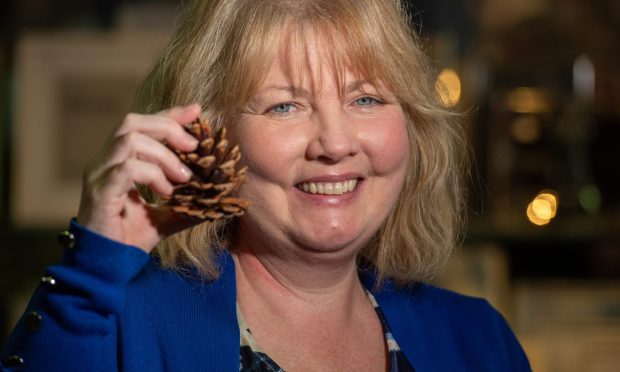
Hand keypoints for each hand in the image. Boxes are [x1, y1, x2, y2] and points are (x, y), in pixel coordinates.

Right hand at [77, 104, 201, 252]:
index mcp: (117, 161)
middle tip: (194, 147)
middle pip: (132, 122)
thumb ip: (188, 202)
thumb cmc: (131, 238)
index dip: (170, 115)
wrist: (107, 266)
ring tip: (183, 177)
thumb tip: (220, 197)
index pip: (142, 124)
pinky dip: (153, 174)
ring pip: (130, 139)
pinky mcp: (100, 192)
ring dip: (164, 154)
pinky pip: (127, 168)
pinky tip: (167, 191)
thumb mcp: (167, 216)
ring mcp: (99, 175)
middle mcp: (105, 162)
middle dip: (168, 127)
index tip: (197, 112)